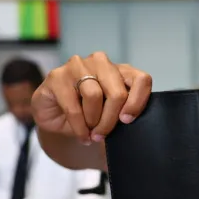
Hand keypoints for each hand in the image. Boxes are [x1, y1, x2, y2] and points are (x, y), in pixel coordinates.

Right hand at [32, 52, 151, 144]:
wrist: (57, 117)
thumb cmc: (89, 114)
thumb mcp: (112, 114)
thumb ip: (124, 111)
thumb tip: (131, 122)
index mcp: (120, 70)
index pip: (141, 80)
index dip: (138, 102)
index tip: (127, 121)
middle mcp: (101, 63)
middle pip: (117, 92)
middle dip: (111, 120)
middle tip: (103, 135)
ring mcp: (78, 66)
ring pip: (94, 96)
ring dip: (93, 122)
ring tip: (91, 133)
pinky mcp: (57, 76)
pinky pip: (73, 106)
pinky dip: (79, 127)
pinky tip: (82, 135)